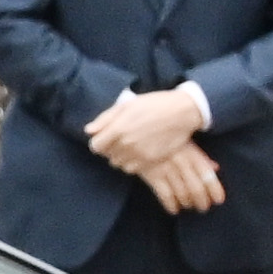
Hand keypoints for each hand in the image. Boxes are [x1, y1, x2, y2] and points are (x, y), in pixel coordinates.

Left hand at [85, 82, 209, 173]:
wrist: (184, 111)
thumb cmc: (155, 104)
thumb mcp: (128, 105)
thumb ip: (106, 118)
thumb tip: (89, 130)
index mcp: (117, 129)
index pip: (95, 146)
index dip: (100, 142)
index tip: (107, 137)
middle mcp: (125, 144)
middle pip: (107, 155)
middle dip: (111, 148)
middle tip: (124, 137)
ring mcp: (137, 154)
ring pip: (118, 163)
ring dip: (122, 156)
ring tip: (133, 144)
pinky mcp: (149, 161)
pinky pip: (131, 169)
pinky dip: (132, 162)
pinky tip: (140, 151)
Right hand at [145, 139, 224, 214]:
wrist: (135, 133)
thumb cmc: (164, 137)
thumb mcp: (184, 142)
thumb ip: (200, 156)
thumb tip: (215, 168)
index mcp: (191, 151)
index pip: (206, 173)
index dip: (214, 189)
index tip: (218, 200)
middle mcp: (180, 161)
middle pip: (195, 186)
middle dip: (201, 200)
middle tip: (204, 208)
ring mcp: (165, 168)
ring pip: (181, 192)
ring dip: (187, 202)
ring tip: (190, 206)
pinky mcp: (151, 175)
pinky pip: (164, 194)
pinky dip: (170, 204)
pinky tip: (174, 210)